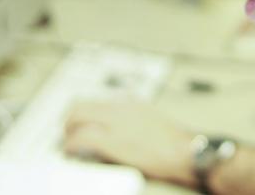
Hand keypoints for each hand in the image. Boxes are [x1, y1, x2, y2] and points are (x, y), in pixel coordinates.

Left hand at [63, 101, 195, 186]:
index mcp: (135, 104)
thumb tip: (123, 128)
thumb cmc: (178, 146)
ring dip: (68, 131)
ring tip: (67, 144)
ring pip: (78, 116)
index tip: (81, 123)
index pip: (100, 101)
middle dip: (70, 119)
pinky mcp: (113, 141)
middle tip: (67, 133)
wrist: (187, 154)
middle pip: (83, 105)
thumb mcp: (159, 123)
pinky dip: (71, 145)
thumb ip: (140, 119)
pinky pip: (82, 137)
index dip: (86, 114)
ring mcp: (118, 124)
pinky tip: (71, 153)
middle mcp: (124, 109)